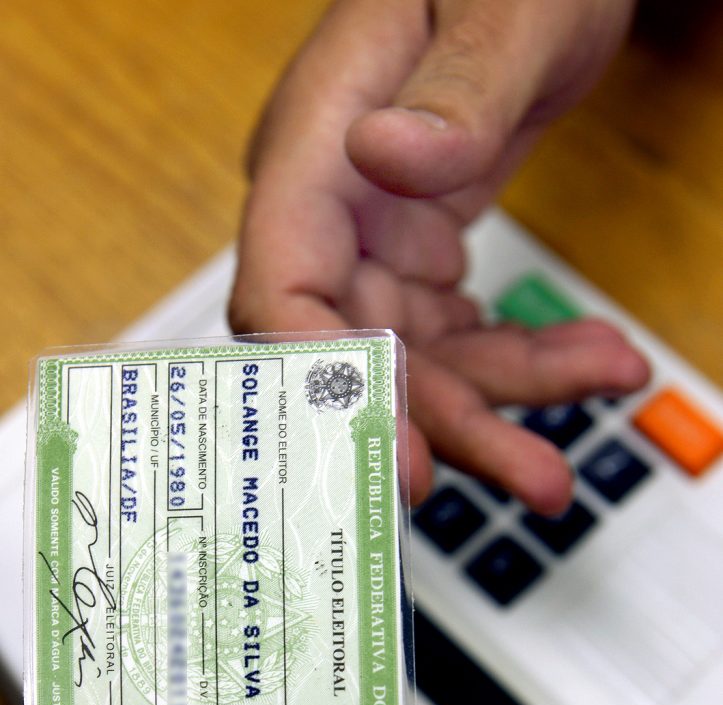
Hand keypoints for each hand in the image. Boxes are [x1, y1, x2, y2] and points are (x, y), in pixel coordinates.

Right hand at [229, 0, 647, 511]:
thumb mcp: (502, 5)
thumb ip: (455, 85)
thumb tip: (386, 153)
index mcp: (318, 145)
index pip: (283, 285)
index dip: (324, 381)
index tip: (391, 452)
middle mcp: (333, 210)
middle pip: (358, 353)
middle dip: (444, 422)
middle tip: (529, 476)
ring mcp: (375, 243)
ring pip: (420, 363)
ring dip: (507, 402)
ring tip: (594, 402)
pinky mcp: (418, 262)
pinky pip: (461, 340)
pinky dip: (528, 362)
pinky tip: (593, 355)